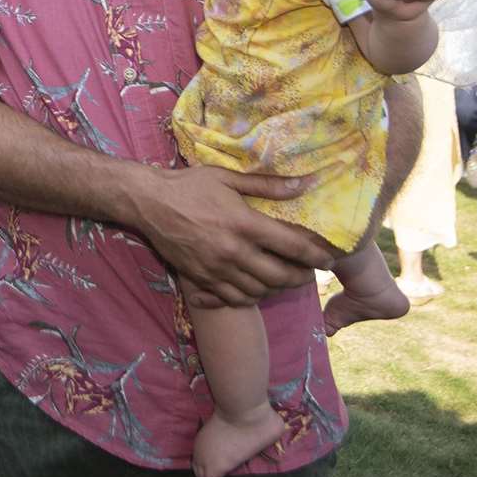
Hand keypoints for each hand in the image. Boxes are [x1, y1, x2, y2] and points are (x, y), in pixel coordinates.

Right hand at [133, 164, 333, 307]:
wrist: (148, 203)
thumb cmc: (190, 185)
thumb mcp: (228, 178)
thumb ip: (268, 185)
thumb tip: (305, 183)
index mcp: (244, 223)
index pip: (293, 247)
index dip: (317, 256)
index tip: (329, 259)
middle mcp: (233, 251)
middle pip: (280, 276)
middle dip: (301, 278)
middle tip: (309, 272)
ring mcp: (217, 269)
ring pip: (260, 291)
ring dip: (277, 288)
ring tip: (284, 278)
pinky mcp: (202, 279)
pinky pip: (235, 298)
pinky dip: (251, 297)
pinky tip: (257, 288)